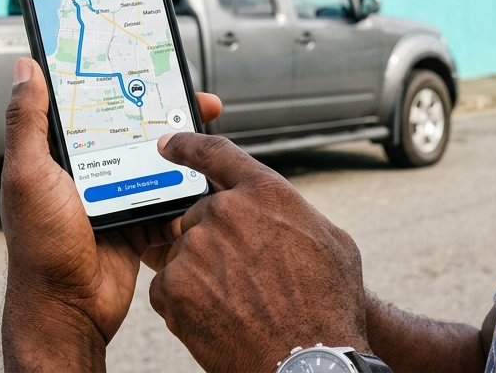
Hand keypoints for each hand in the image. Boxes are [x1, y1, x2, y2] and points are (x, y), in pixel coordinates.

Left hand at [0, 57, 221, 371]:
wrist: (68, 308)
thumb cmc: (38, 246)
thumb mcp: (27, 175)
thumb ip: (27, 122)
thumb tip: (26, 69)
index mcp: (59, 153)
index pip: (90, 105)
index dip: (115, 81)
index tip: (140, 61)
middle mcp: (88, 170)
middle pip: (132, 127)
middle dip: (163, 110)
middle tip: (193, 97)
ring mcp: (115, 194)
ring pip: (154, 158)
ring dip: (180, 146)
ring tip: (204, 129)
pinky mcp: (138, 218)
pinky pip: (168, 194)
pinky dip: (185, 185)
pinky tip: (203, 172)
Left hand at [149, 132, 367, 371]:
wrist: (308, 360)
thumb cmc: (329, 304)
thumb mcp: (330, 240)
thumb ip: (291, 212)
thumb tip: (273, 208)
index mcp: (263, 191)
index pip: (214, 153)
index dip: (185, 145)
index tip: (165, 144)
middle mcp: (225, 210)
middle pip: (200, 216)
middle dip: (214, 242)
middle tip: (243, 277)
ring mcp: (196, 248)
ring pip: (185, 253)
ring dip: (202, 274)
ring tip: (238, 303)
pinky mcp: (174, 285)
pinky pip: (169, 287)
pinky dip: (186, 303)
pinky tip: (219, 317)